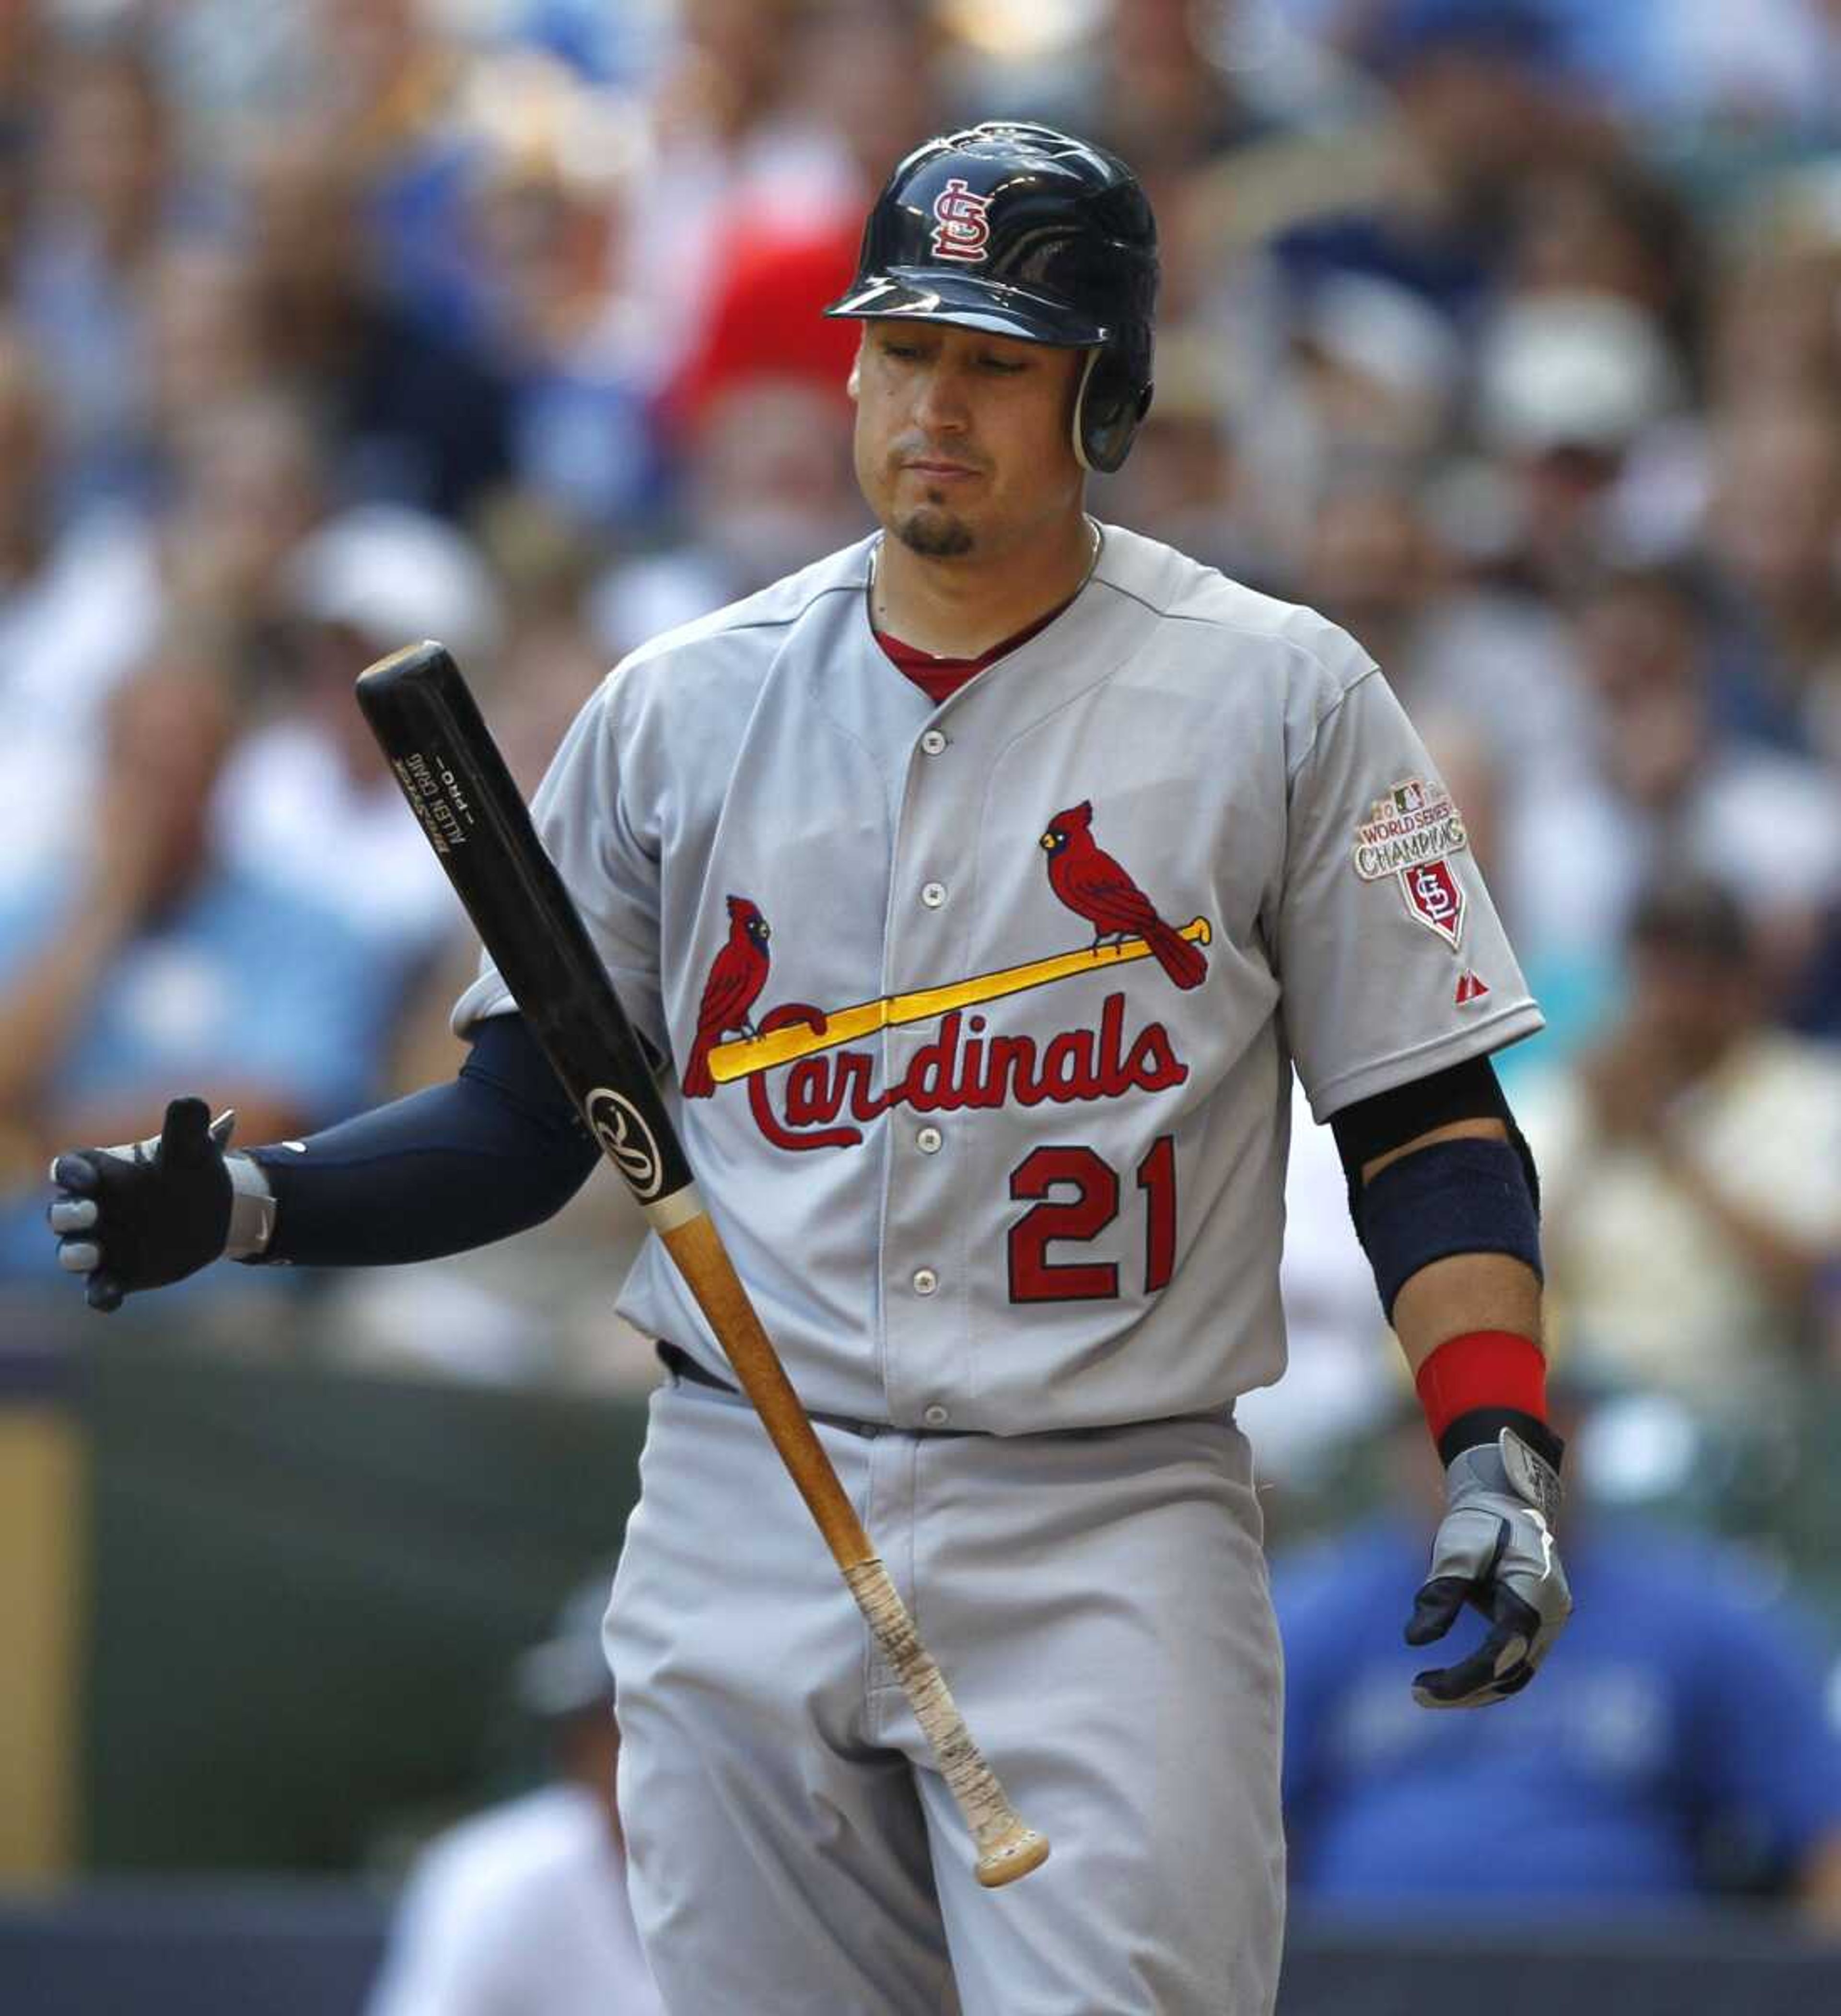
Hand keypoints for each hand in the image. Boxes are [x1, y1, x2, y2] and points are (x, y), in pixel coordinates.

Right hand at [46, 1099, 234, 1310]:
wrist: (216, 1211)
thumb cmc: (194, 1171)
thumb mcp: (194, 1147)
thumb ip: (187, 1124)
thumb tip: (189, 1102)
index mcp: (100, 1171)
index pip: (67, 1169)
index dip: (71, 1173)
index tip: (88, 1176)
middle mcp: (90, 1208)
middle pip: (59, 1212)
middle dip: (66, 1213)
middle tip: (90, 1212)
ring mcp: (99, 1243)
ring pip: (70, 1253)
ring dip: (76, 1254)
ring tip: (93, 1253)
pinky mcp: (115, 1274)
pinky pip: (98, 1288)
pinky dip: (100, 1294)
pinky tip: (110, 1298)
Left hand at [1406, 1428, 1571, 1707]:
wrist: (1509, 1502)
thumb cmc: (1480, 1521)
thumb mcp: (1457, 1547)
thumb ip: (1440, 1591)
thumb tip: (1415, 1640)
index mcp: (1536, 1591)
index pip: (1503, 1650)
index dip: (1466, 1676)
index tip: (1425, 1687)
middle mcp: (1552, 1615)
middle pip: (1512, 1673)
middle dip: (1466, 1691)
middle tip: (1417, 1694)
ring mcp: (1550, 1625)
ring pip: (1516, 1675)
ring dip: (1475, 1691)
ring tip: (1426, 1692)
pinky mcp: (1538, 1629)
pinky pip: (1515, 1665)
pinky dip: (1485, 1678)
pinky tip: (1450, 1682)